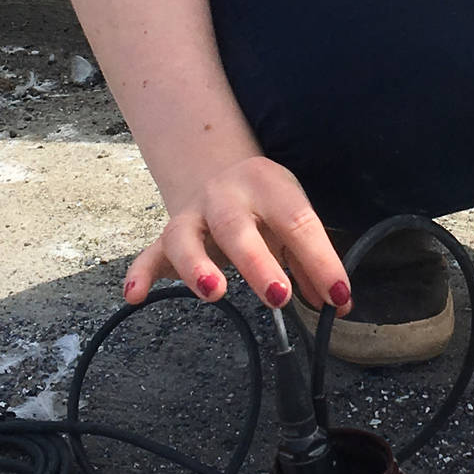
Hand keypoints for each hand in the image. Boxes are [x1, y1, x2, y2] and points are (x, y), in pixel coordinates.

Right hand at [124, 155, 352, 316]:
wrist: (218, 170)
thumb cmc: (265, 205)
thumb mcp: (292, 216)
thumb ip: (312, 260)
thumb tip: (337, 303)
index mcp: (267, 185)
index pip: (297, 221)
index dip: (320, 260)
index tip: (339, 297)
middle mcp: (225, 196)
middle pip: (237, 227)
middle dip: (258, 263)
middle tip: (279, 296)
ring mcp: (192, 216)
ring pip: (185, 238)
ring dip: (198, 266)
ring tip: (214, 293)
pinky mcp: (167, 238)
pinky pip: (149, 255)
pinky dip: (139, 274)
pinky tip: (134, 297)